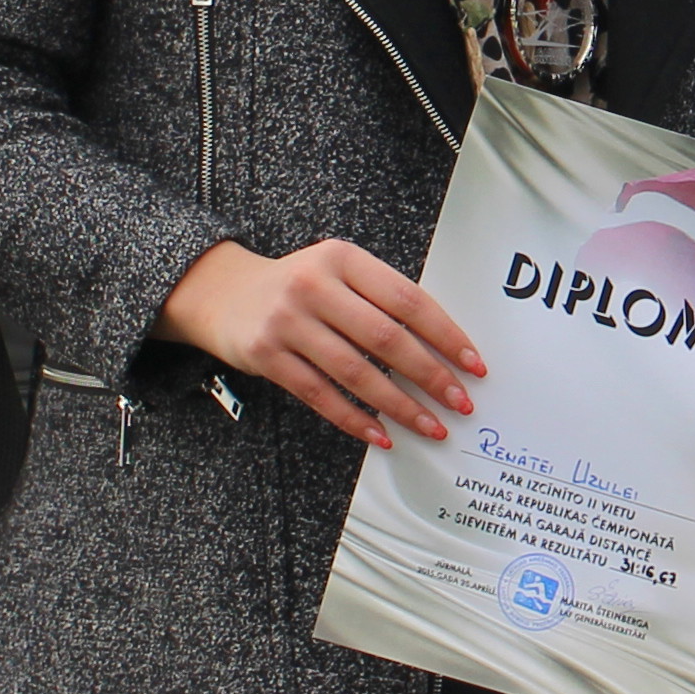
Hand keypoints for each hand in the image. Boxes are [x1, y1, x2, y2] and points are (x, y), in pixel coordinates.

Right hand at [159, 238, 485, 447]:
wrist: (221, 292)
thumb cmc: (296, 285)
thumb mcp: (337, 271)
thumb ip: (380, 296)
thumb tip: (442, 346)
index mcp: (343, 259)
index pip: (408, 300)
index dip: (446, 334)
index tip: (472, 363)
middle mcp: (314, 286)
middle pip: (386, 338)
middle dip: (430, 375)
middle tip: (459, 401)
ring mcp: (288, 322)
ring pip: (356, 373)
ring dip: (400, 405)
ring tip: (430, 425)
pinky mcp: (266, 356)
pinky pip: (320, 395)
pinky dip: (355, 419)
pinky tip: (381, 434)